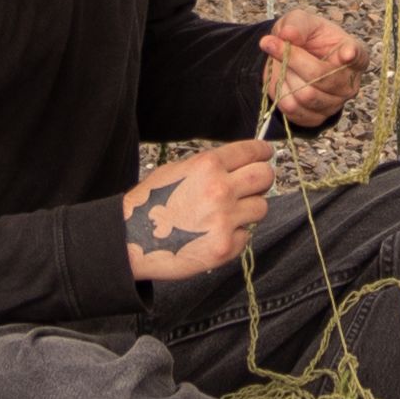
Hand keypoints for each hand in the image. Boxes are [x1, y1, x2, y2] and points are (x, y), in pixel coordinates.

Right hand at [121, 139, 279, 283]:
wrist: (133, 241)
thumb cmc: (151, 204)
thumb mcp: (177, 170)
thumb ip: (209, 166)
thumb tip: (237, 164)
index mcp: (208, 166)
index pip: (252, 152)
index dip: (262, 153)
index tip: (266, 155)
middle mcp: (220, 189)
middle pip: (265, 177)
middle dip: (262, 179)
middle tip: (254, 186)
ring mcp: (225, 219)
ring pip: (261, 207)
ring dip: (248, 209)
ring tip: (226, 214)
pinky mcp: (225, 246)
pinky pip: (246, 235)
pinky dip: (235, 235)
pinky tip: (214, 234)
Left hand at [257, 9, 368, 129]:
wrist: (291, 60)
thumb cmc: (305, 37)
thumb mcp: (300, 20)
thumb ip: (296, 24)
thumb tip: (288, 35)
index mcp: (352, 51)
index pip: (358, 56)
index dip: (353, 55)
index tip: (346, 52)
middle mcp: (349, 82)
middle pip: (320, 77)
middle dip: (292, 59)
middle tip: (271, 43)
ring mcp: (335, 103)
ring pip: (305, 95)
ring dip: (285, 76)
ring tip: (282, 63)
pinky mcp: (317, 118)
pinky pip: (293, 110)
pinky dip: (281, 93)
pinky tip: (283, 80)